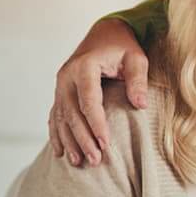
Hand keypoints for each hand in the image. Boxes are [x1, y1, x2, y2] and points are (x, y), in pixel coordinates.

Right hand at [49, 19, 149, 166]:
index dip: (96, 123)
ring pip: (61, 117)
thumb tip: (140, 104)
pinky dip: (57, 134)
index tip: (106, 143)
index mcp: (84, 67)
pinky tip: (60, 152)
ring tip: (78, 162)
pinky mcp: (60, 92)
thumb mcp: (136, 58)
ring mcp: (60, 85)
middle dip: (82, 138)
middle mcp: (67, 76)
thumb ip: (138, 79)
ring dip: (69, 141)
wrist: (104, 33)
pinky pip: (55, 115)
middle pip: (72, 113)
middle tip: (95, 160)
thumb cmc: (123, 47)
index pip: (89, 101)